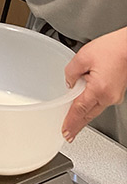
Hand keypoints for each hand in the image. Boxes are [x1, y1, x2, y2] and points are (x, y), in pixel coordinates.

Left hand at [62, 27, 126, 141]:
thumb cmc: (112, 48)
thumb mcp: (83, 57)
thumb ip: (71, 72)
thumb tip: (69, 83)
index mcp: (98, 89)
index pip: (80, 111)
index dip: (71, 122)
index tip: (65, 132)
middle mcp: (108, 96)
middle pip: (88, 115)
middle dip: (77, 125)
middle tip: (68, 134)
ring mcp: (115, 95)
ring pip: (95, 109)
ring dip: (83, 115)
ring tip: (73, 122)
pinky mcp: (117, 92)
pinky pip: (101, 102)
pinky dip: (91, 105)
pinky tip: (84, 105)